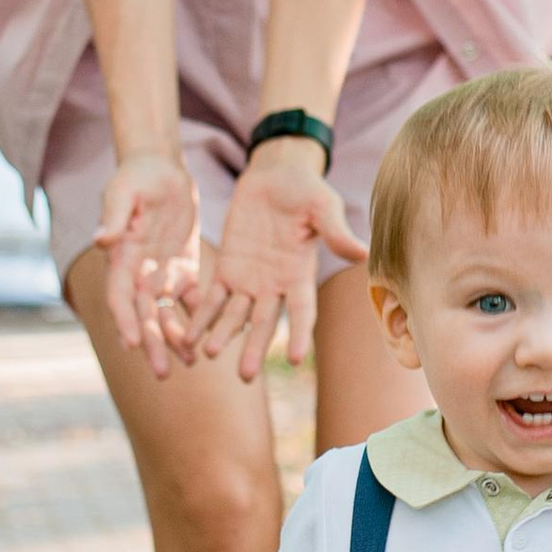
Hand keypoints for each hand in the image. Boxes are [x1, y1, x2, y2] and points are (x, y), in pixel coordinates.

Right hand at [95, 148, 201, 379]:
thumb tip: (101, 240)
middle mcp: (138, 273)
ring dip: (176, 340)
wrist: (160, 170)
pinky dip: (199, 321)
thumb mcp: (123, 191)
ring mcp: (161, 275)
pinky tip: (211, 341)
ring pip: (167, 315)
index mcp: (121, 258)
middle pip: (144, 316)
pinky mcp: (183, 270)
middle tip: (164, 373)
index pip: (120, 297)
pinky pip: (191, 302)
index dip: (125, 321)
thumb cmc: (136, 176)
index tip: (133, 343)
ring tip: (191, 364)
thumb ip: (114, 216)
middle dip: (153, 344)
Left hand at [181, 140, 364, 380]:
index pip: (303, 311)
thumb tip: (363, 253)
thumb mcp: (324, 206)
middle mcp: (275, 285)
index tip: (298, 359)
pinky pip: (211, 297)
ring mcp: (250, 280)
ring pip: (235, 315)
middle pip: (265, 323)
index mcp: (301, 274)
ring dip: (223, 335)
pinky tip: (188, 336)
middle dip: (254, 348)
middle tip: (244, 375)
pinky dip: (201, 316)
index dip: (301, 334)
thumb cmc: (306, 189)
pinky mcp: (227, 268)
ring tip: (209, 354)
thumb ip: (336, 232)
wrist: (275, 175)